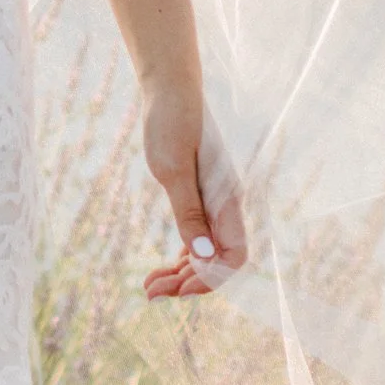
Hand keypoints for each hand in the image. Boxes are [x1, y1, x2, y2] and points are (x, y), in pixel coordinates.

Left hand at [141, 100, 247, 300]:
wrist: (171, 91)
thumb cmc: (171, 123)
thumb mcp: (172, 169)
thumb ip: (189, 212)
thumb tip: (203, 255)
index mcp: (226, 199)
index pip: (234, 256)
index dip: (211, 278)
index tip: (177, 287)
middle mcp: (225, 205)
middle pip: (220, 260)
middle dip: (189, 283)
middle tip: (151, 293)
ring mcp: (214, 202)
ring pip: (208, 252)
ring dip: (183, 274)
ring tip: (150, 286)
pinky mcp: (200, 196)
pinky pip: (199, 238)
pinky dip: (182, 257)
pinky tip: (161, 267)